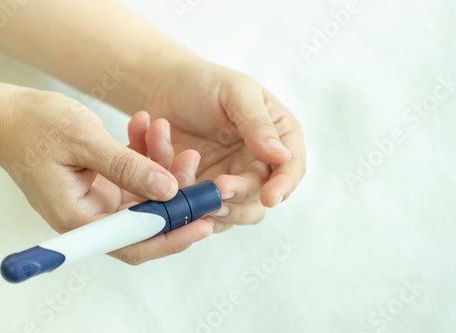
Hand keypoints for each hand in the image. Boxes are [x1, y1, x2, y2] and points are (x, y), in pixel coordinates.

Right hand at [0, 83, 211, 263]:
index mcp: (79, 218)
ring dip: (161, 168)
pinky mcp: (104, 185)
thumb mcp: (84, 141)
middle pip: (146, 224)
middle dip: (176, 198)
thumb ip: (127, 166)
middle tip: (196, 168)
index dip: (172, 238)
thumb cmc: (33, 126)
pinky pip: (136, 177)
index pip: (133, 244)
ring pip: (146, 197)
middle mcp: (92, 217)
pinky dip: (145, 156)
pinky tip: (147, 129)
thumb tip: (168, 190)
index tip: (203, 223)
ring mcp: (99, 201)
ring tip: (165, 132)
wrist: (8, 114)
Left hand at [145, 60, 305, 231]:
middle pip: (259, 198)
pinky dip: (181, 195)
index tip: (271, 197)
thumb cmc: (205, 83)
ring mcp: (229, 181)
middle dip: (239, 198)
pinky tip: (167, 166)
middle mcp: (256, 165)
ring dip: (210, 205)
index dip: (284, 186)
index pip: (291, 169)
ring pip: (230, 213)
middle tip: (218, 188)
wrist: (165, 88)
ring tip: (189, 182)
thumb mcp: (237, 93)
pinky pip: (196, 208)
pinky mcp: (201, 192)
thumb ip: (258, 124)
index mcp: (276, 138)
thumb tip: (282, 156)